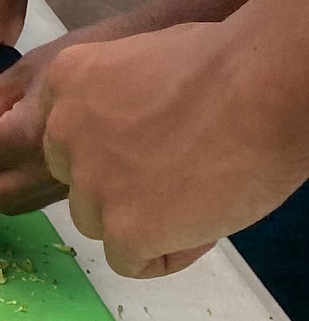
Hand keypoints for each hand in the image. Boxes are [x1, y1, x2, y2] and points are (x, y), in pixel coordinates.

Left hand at [40, 23, 276, 276]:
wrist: (259, 91)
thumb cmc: (220, 65)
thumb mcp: (139, 59)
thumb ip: (114, 96)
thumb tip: (128, 123)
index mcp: (64, 82)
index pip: (65, 136)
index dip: (107, 151)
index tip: (147, 150)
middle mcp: (62, 131)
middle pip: (75, 180)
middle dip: (117, 187)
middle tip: (174, 177)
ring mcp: (89, 182)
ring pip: (98, 223)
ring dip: (139, 221)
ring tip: (197, 198)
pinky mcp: (123, 229)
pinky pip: (130, 261)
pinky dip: (167, 254)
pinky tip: (202, 227)